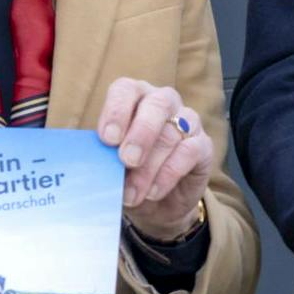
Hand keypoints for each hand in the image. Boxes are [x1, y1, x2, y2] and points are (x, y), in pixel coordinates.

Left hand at [98, 77, 212, 238]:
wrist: (156, 203)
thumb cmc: (127, 174)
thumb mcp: (109, 164)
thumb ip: (102, 155)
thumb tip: (89, 161)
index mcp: (134, 98)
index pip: (126, 90)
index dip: (116, 110)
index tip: (107, 139)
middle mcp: (163, 103)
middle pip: (158, 104)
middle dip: (141, 133)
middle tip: (126, 160)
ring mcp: (188, 122)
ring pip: (173, 133)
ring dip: (149, 167)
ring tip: (133, 193)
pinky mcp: (203, 145)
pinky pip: (190, 151)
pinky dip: (169, 174)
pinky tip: (153, 192)